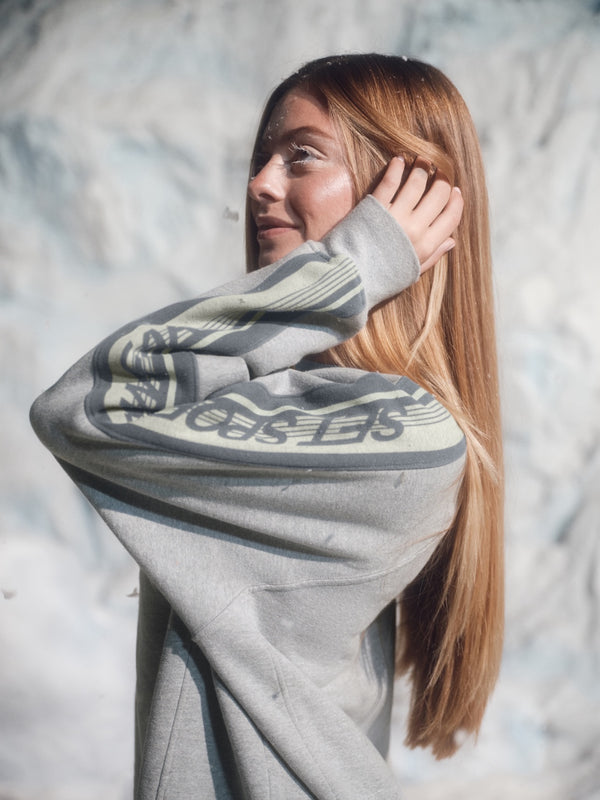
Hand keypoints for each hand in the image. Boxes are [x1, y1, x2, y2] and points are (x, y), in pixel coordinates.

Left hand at [372, 156, 463, 273]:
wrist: (349, 277)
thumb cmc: (380, 277)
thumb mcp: (410, 272)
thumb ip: (432, 256)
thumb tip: (451, 241)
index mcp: (426, 246)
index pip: (451, 217)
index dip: (456, 201)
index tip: (455, 190)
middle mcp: (414, 230)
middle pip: (439, 195)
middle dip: (443, 179)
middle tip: (439, 170)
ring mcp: (394, 217)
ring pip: (417, 182)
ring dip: (422, 167)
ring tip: (422, 161)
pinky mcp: (374, 207)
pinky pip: (390, 181)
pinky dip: (397, 167)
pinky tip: (399, 160)